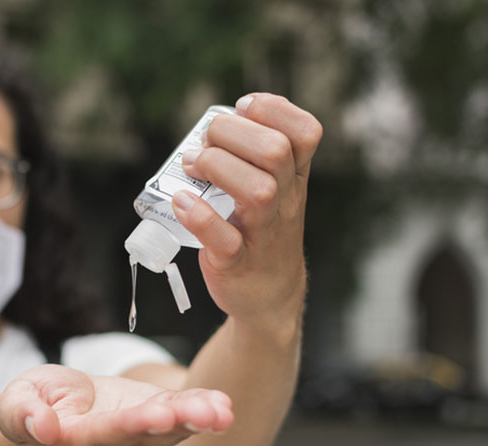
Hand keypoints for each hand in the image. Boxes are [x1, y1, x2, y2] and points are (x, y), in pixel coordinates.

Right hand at [0, 364, 232, 445]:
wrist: (57, 414)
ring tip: (221, 409)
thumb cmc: (33, 403)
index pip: (102, 436)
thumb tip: (43, 426)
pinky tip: (223, 405)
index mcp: (73, 444)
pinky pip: (181, 419)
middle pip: (144, 437)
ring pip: (169, 431)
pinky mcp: (155, 428)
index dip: (127, 426)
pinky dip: (203, 412)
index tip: (153, 415)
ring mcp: (136, 445)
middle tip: (202, 414)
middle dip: (173, 424)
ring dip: (196, 419)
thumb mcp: (15, 400)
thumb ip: (24, 414)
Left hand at [173, 93, 322, 336]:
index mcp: (294, 177)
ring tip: (193, 167)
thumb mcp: (274, 189)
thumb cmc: (262, 231)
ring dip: (217, 167)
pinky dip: (199, 217)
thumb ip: (254, 155)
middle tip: (206, 142)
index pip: (305, 131)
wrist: (268, 296)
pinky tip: (182, 202)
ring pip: (258, 191)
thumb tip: (213, 124)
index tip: (241, 109)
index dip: (273, 110)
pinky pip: (225, 239)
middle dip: (233, 133)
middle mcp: (285, 201)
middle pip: (276, 152)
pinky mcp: (237, 263)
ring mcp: (264, 233)